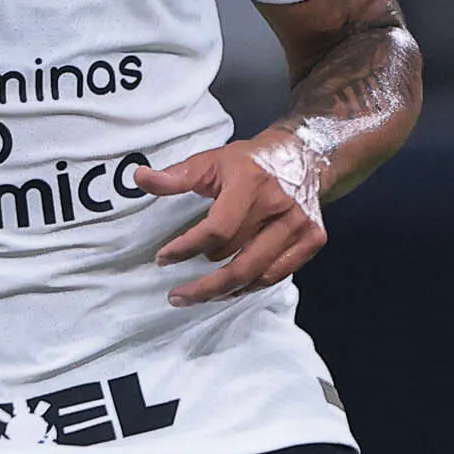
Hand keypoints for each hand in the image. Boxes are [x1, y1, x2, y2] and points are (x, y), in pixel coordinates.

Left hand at [137, 135, 329, 304]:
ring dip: (224, 291)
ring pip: (257, 275)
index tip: (164, 258)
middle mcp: (280, 207)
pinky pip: (276, 275)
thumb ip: (178, 175)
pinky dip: (249, 286)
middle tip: (177, 295)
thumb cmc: (251, 163)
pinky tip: (228, 290)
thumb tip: (140, 178)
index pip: (217, 229)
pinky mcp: (313, 240)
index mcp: (252, 183)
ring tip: (198, 297)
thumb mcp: (212, 160)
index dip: (187, 248)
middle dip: (203, 283)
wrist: (306, 156)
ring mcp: (301, 226)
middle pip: (237, 261)